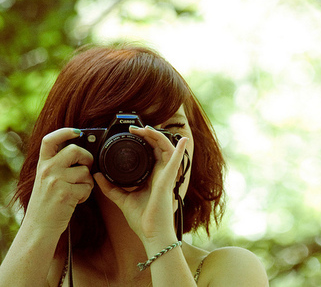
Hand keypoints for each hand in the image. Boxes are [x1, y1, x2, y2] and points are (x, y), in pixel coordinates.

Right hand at [24, 128, 93, 236]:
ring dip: (87, 182)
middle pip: (75, 150)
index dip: (65, 132)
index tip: (77, 131)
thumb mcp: (46, 180)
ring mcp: (55, 181)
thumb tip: (81, 152)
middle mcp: (47, 170)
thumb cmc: (48, 203)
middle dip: (87, 158)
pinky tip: (75, 200)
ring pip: (85, 171)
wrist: (39, 227)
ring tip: (76, 191)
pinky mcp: (65, 193)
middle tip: (86, 167)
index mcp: (42, 165)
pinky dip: (86, 195)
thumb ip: (58, 166)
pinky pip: (87, 187)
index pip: (50, 140)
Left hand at [95, 126, 188, 242]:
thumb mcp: (122, 199)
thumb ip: (111, 187)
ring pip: (166, 148)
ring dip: (157, 136)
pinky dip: (181, 149)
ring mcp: (166, 175)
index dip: (144, 140)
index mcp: (152, 176)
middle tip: (134, 129)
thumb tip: (97, 175)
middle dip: (148, 134)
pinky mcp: (168, 179)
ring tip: (145, 129)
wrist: (151, 233)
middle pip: (158, 146)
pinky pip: (176, 161)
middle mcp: (161, 173)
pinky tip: (183, 139)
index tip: (131, 134)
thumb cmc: (142, 219)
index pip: (151, 152)